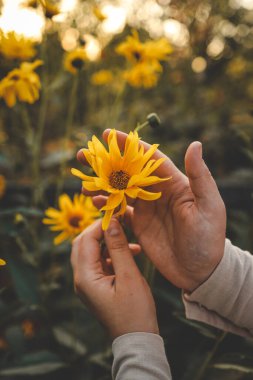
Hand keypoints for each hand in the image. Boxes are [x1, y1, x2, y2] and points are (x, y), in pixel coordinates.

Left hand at [71, 218, 158, 338]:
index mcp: (85, 277)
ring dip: (108, 242)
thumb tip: (112, 223)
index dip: (100, 224)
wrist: (136, 339)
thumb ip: (119, 247)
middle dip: (100, 230)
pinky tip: (131, 252)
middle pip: (83, 244)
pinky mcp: (96, 286)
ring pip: (92, 252)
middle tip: (120, 221)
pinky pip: (100, 263)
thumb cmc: (135, 311)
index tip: (116, 213)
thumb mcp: (129, 276)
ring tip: (129, 238)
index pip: (86, 240)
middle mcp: (81, 279)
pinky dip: (112, 254)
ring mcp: (88, 284)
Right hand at [78, 130, 225, 292]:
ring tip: (83, 183)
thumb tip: (195, 144)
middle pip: (127, 172)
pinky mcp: (139, 225)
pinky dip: (104, 206)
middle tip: (83, 155)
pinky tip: (93, 202)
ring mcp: (146, 209)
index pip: (148, 158)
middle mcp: (156, 192)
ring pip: (118, 191)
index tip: (108, 135)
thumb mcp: (209, 206)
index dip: (128, 145)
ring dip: (100, 185)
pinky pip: (118, 212)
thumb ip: (200, 176)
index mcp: (173, 182)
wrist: (201, 271)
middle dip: (105, 163)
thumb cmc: (209, 237)